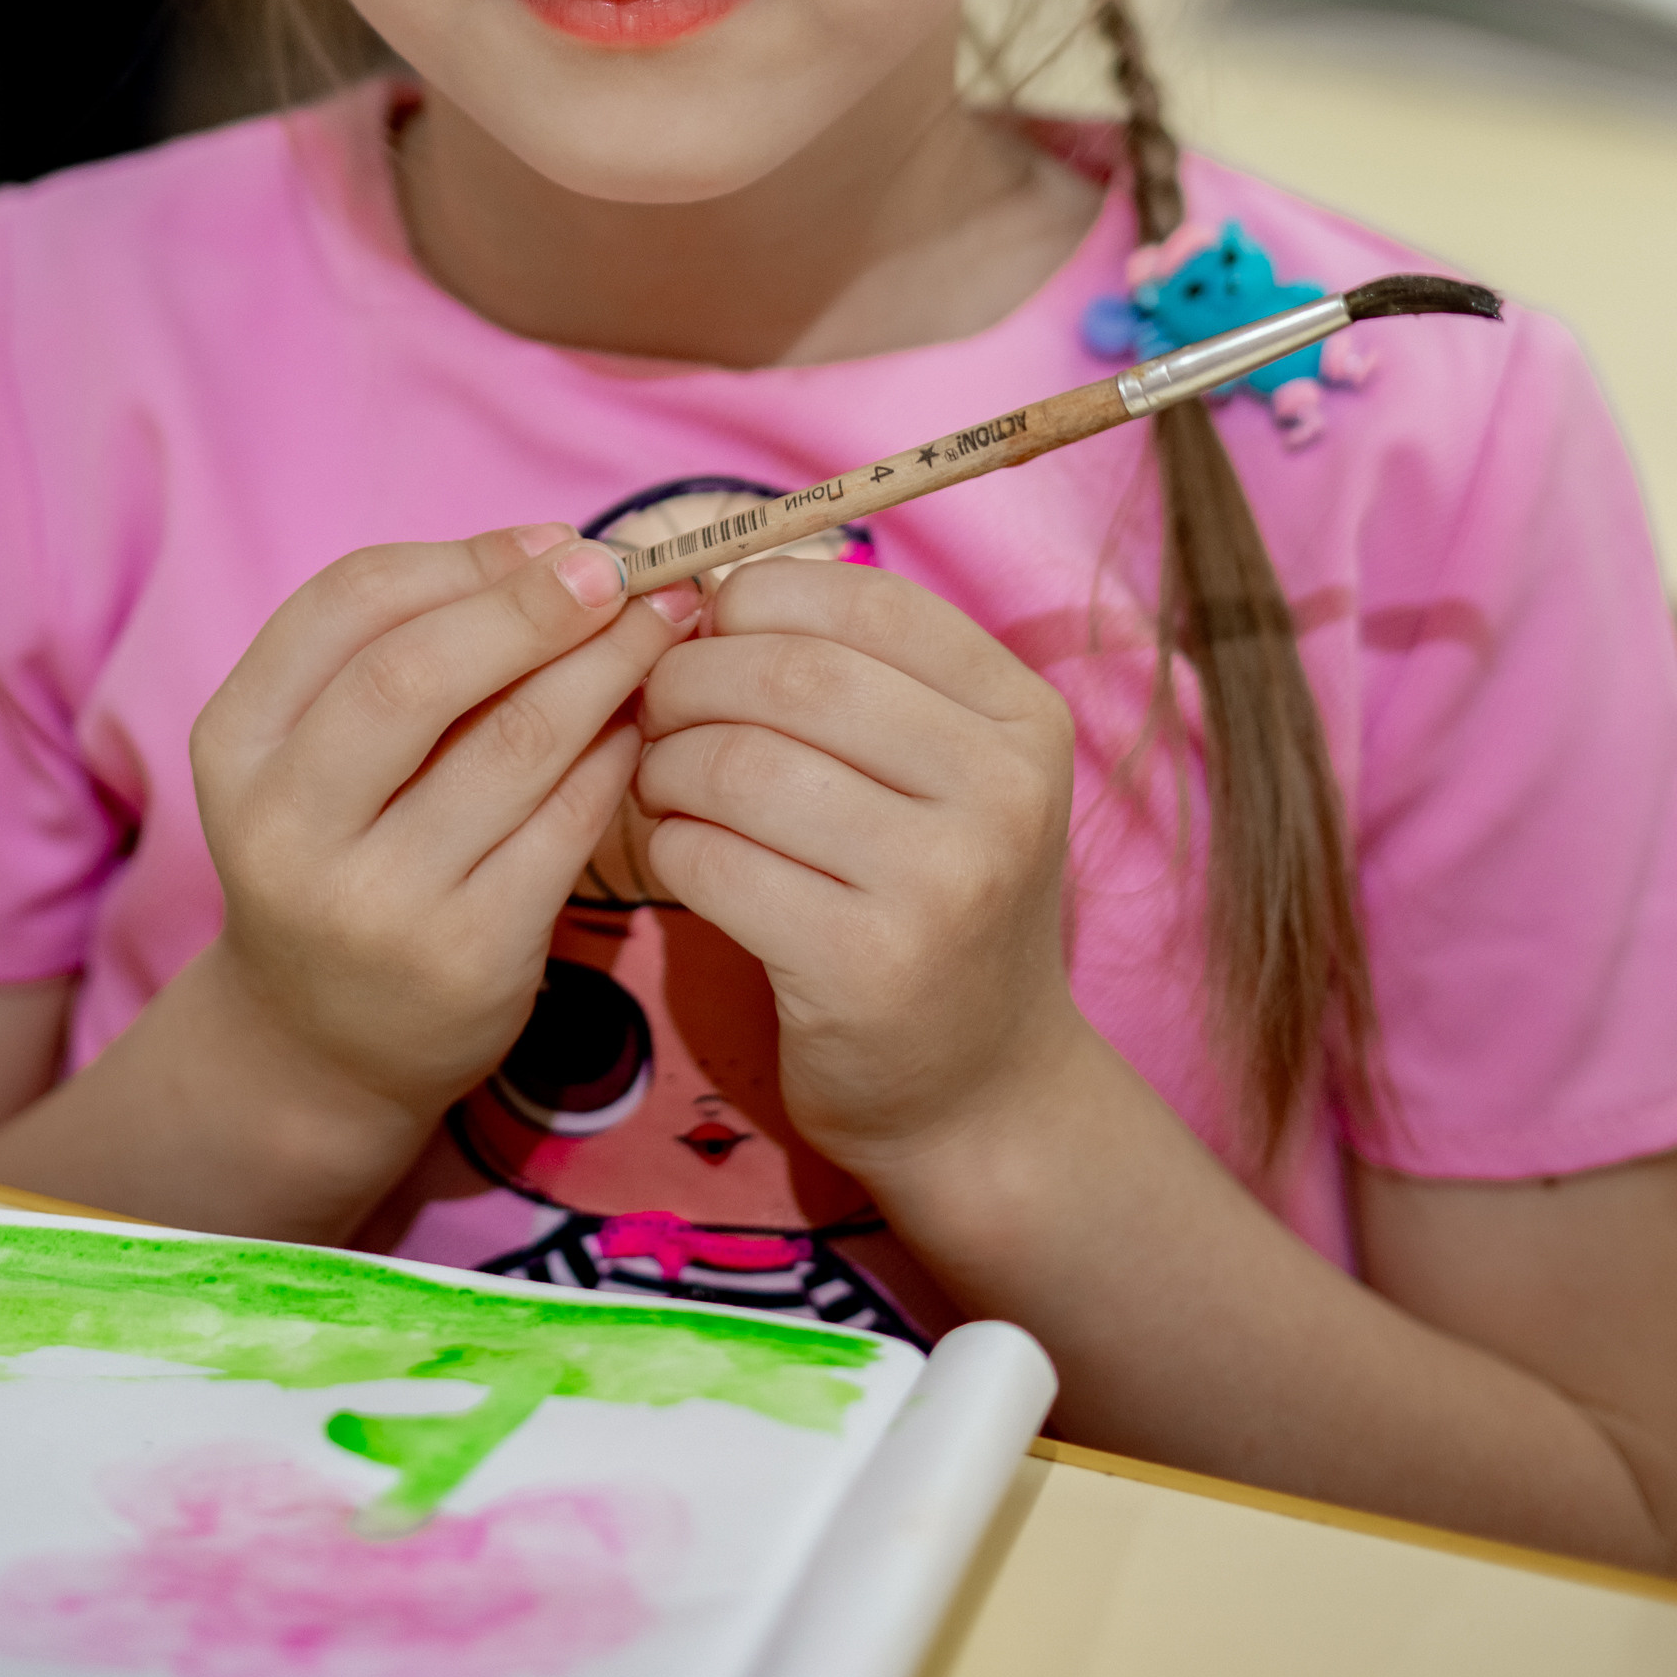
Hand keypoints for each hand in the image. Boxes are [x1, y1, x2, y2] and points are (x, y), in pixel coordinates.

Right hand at [190, 526, 696, 1182]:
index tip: (556, 540)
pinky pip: (565, 822)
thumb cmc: (342, 848)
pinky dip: (616, 751)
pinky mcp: (469, 956)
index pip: (349, 604)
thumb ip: (410, 641)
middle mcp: (289, 825)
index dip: (464, 558)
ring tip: (662, 626)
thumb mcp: (318, 746)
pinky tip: (643, 719)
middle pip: (418, 672)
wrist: (323, 1045)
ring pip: (512, 743)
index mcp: (237, 743)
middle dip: (536, 605)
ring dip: (604, 666)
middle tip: (624, 570)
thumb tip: (556, 548)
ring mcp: (377, 902)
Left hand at [632, 557, 1078, 1185]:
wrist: (980, 1093)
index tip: (707, 630)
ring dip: (666, 765)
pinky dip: (669, 844)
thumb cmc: (929, 900)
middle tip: (655, 709)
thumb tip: (712, 583)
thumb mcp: (941, 772)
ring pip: (740, 765)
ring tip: (664, 783)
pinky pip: (713, 860)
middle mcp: (1001, 790)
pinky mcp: (863, 966)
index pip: (864, 599)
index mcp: (1020, 715)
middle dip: (690, 679)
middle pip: (792, 675)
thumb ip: (856, 672)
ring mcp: (941, 883)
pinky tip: (683, 854)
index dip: (756, 598)